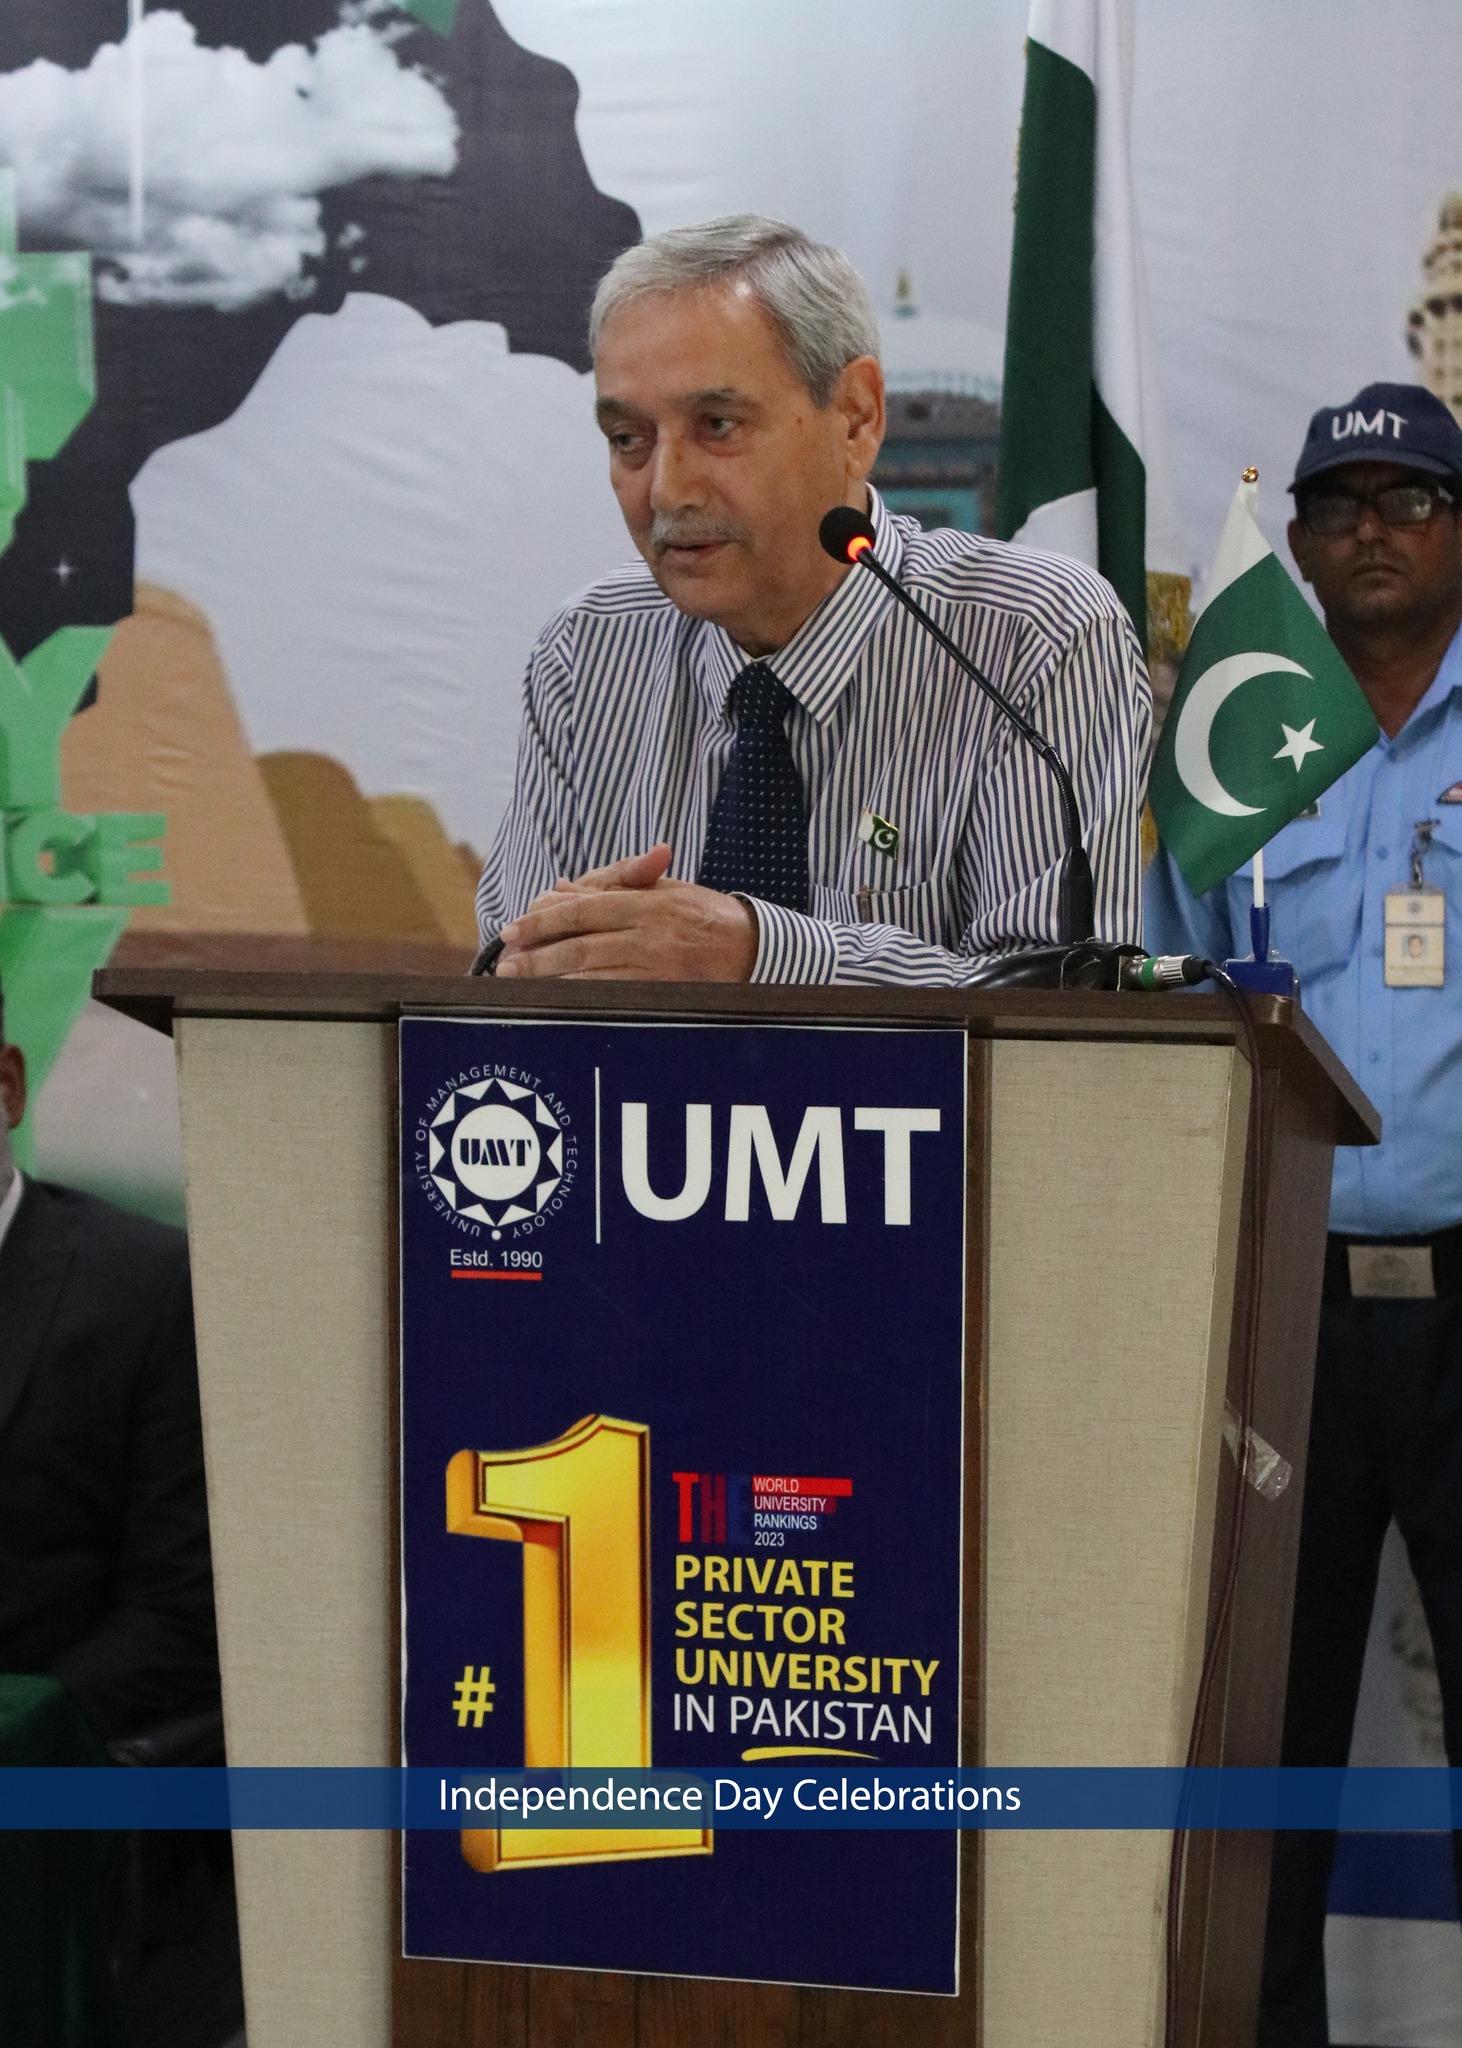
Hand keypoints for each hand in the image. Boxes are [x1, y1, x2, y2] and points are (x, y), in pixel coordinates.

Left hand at [497, 844, 758, 981]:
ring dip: (549, 981)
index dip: (543, 920)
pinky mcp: (664, 996)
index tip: (513, 929)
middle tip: (505, 964)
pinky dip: (579, 1000)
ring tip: (519, 983)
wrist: (756, 949)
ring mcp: (659, 969)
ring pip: (591, 977)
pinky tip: (555, 1000)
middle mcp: (652, 936)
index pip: (584, 909)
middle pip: (580, 946)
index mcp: (649, 903)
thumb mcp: (664, 888)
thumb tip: (560, 888)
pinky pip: (613, 999)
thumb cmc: (704, 915)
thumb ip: (613, 885)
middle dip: (537, 956)